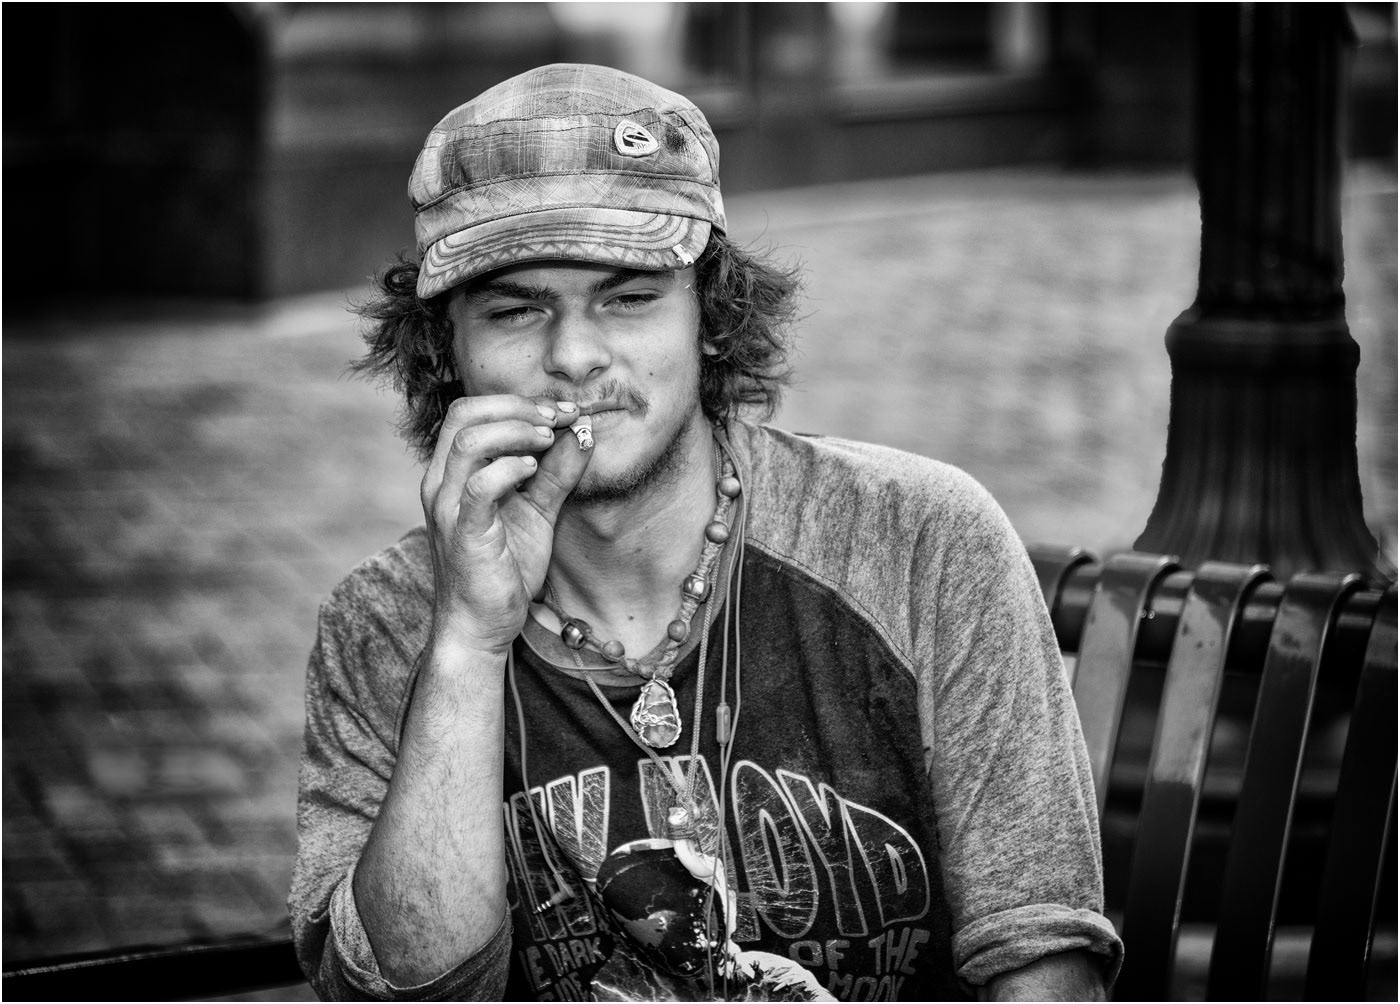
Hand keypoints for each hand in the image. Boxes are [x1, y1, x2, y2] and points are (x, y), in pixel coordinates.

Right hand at [420, 395, 591, 653]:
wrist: (481, 627)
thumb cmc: (505, 569)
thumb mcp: (538, 512)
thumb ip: (556, 473)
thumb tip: (583, 433)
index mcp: (453, 473)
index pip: (472, 411)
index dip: (518, 402)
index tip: (563, 410)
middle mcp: (441, 484)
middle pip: (464, 414)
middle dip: (517, 406)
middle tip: (559, 416)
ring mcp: (447, 507)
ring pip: (468, 442)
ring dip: (515, 430)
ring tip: (550, 437)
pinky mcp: (462, 534)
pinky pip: (479, 487)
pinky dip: (508, 468)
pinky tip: (533, 468)